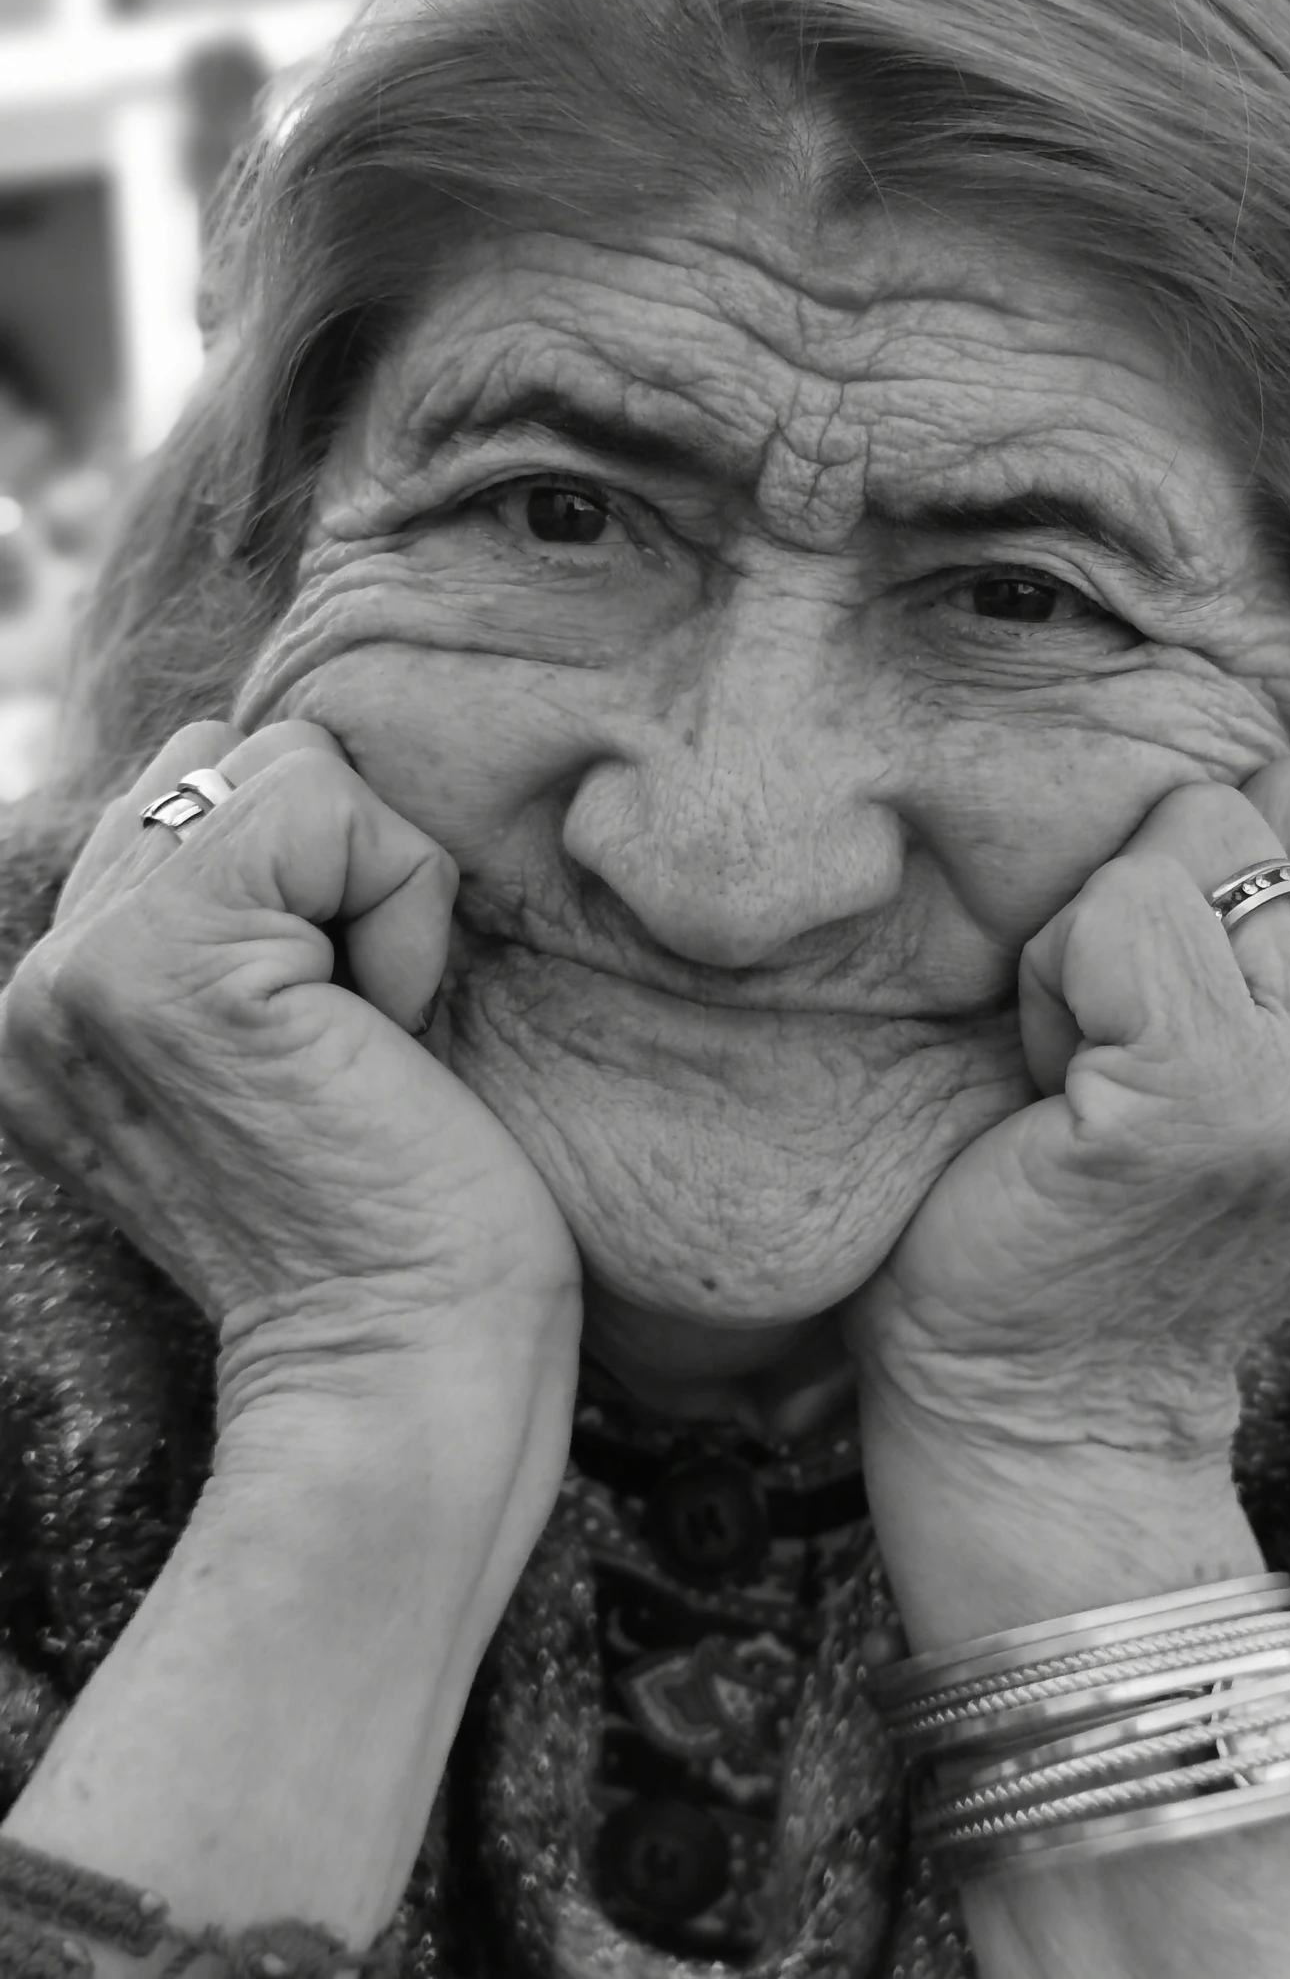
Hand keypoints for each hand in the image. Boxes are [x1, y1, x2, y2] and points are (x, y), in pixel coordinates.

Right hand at [0, 720, 580, 1437]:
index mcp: (57, 1005)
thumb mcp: (279, 1059)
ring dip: (374, 890)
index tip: (331, 1042)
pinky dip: (404, 906)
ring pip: (285, 766)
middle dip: (337, 870)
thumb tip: (302, 790)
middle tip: (352, 1036)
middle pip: (233, 759)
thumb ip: (235, 934)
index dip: (315, 886)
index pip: (190, 796)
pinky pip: (332, 804)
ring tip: (363, 1037)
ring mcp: (90, 965)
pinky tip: (384, 1033)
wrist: (402, 1374)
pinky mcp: (174, 959)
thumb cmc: (396, 1228)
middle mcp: (41, 977)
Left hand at [846, 757, 1289, 1462]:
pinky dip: (1058, 974)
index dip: (1268, 878)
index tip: (1223, 1015)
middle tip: (1152, 1034)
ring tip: (1109, 1063)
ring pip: (1200, 831)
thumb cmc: (1141, 1208)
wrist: (1053, 1400)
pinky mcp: (1204, 1091)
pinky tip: (1066, 1084)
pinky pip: (1113, 907)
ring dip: (1114, 934)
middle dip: (1192, 884)